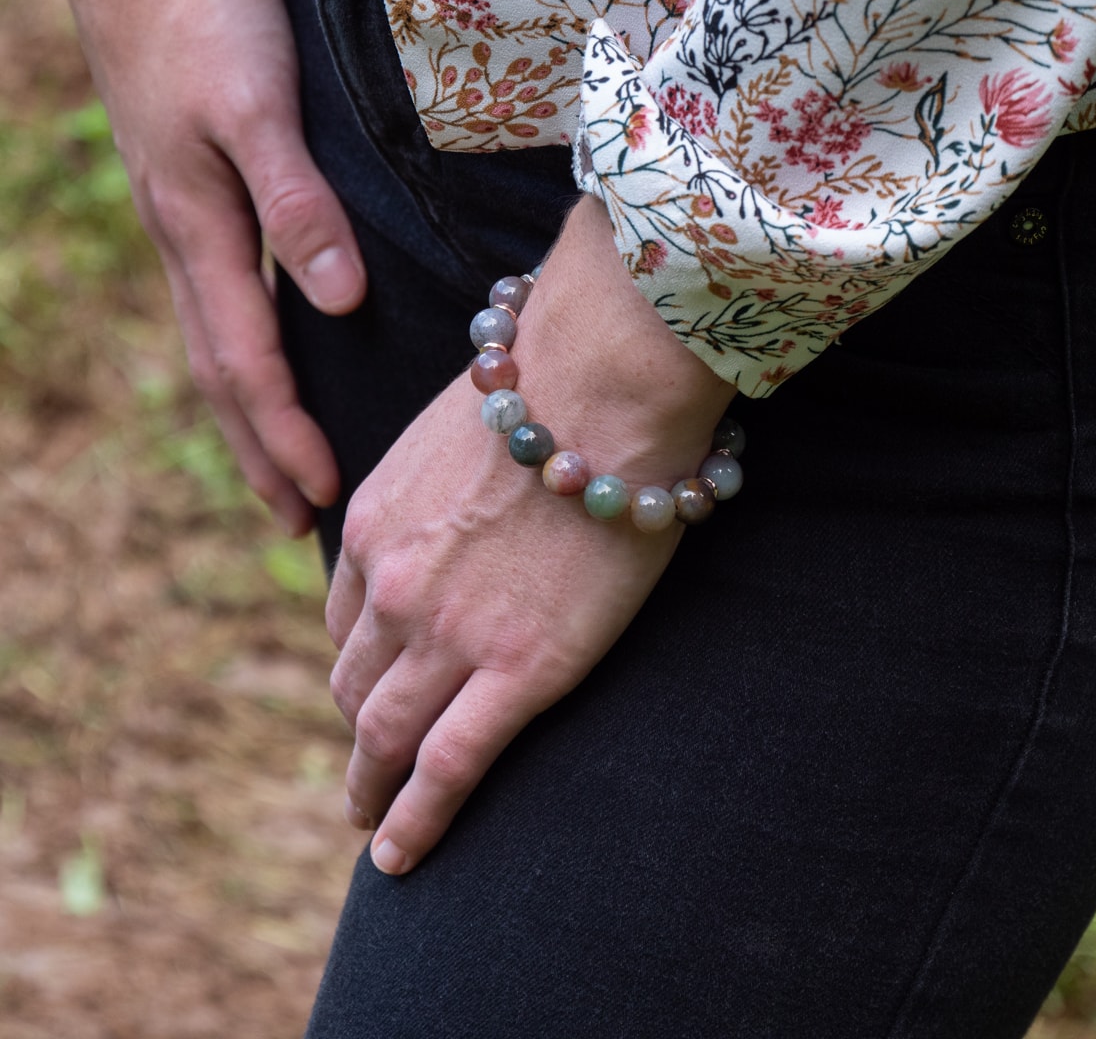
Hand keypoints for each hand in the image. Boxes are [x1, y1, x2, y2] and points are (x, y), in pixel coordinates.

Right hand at [56, 0, 365, 535]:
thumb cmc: (209, 27)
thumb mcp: (259, 109)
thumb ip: (298, 205)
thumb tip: (338, 301)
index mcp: (201, 235)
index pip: (249, 362)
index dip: (287, 433)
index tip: (326, 491)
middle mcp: (186, 248)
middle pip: (222, 376)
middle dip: (261, 453)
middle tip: (297, 521)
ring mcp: (184, 233)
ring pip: (215, 351)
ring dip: (248, 422)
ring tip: (280, 477)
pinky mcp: (194, 212)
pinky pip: (217, 313)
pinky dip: (242, 367)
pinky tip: (262, 381)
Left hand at [327, 195, 734, 873]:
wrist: (597, 391)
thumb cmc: (547, 390)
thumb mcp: (452, 433)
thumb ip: (437, 475)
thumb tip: (455, 486)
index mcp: (376, 525)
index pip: (344, 614)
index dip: (357, 656)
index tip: (368, 685)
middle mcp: (392, 587)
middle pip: (354, 681)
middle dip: (356, 727)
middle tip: (365, 764)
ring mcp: (447, 635)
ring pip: (386, 735)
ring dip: (371, 784)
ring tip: (372, 820)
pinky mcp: (517, 672)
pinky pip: (448, 767)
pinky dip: (416, 821)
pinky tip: (399, 856)